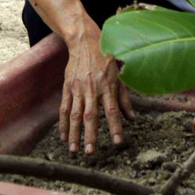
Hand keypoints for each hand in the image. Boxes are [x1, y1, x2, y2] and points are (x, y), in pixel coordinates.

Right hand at [60, 34, 134, 154]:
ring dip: (74, 133)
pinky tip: (63, 136)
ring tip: (74, 150)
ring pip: (74, 114)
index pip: (112, 111)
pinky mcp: (68, 87)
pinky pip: (64, 107)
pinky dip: (63, 123)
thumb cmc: (106, 58)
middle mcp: (92, 89)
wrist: (85, 42)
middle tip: (90, 152)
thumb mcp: (120, 75)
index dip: (115, 127)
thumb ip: (124, 98)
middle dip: (90, 135)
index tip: (117, 142)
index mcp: (107, 87)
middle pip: (90, 116)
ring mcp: (78, 89)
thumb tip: (131, 118)